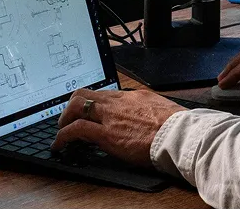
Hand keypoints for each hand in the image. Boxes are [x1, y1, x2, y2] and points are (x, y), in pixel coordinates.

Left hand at [51, 88, 185, 166]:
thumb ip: (146, 109)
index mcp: (132, 96)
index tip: (86, 111)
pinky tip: (59, 144)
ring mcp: (111, 117)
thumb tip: (144, 117)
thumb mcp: (159, 108)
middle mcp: (118, 102)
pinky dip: (63, 136)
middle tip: (67, 119)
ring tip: (61, 132)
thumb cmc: (176, 126)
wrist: (180, 134)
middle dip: (71, 106)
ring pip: (76, 106)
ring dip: (64, 119)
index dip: (91, 103)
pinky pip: (77, 130)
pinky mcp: (107, 134)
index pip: (103, 94)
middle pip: (84, 94)